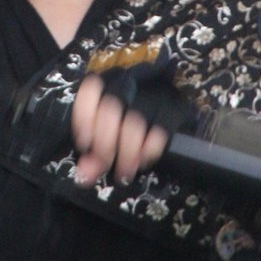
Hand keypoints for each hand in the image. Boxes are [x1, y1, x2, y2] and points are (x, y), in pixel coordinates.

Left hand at [72, 73, 168, 187]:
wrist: (175, 116)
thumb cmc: (130, 127)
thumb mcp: (109, 136)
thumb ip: (94, 153)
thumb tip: (85, 174)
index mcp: (108, 86)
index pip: (90, 90)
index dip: (84, 117)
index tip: (84, 143)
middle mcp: (130, 86)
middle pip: (111, 109)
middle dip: (105, 144)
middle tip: (105, 166)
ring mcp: (154, 94)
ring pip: (135, 120)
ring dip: (127, 152)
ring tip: (124, 172)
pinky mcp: (176, 107)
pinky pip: (162, 128)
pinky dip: (150, 148)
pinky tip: (143, 161)